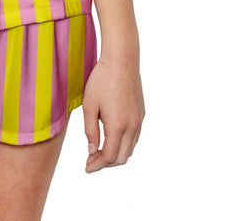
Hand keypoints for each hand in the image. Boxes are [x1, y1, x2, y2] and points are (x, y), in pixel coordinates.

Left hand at [82, 56, 144, 172]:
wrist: (122, 61)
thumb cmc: (102, 80)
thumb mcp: (89, 106)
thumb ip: (90, 131)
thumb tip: (92, 150)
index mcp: (118, 126)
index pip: (109, 156)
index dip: (97, 165)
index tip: (87, 167)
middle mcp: (132, 126)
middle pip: (121, 157)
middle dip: (106, 164)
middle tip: (91, 160)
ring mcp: (139, 121)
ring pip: (129, 149)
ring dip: (115, 155)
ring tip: (99, 150)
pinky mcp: (141, 114)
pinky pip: (134, 137)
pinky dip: (123, 144)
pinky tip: (111, 138)